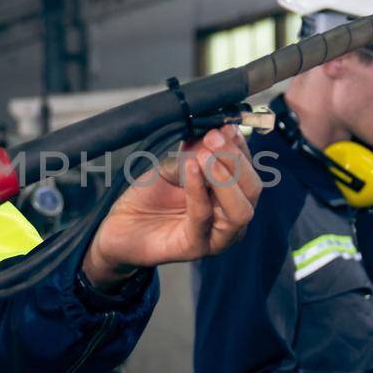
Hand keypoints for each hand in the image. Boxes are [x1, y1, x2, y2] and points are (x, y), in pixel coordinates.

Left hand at [81, 127, 260, 289]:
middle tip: (213, 137)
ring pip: (240, 210)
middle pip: (252, 189)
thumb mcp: (173, 166)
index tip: (226, 126)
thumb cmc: (149, 198)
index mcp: (230, 196)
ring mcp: (217, 236)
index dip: (240, 147)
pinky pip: (203, 216)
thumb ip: (193, 153)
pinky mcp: (196, 247)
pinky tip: (190, 168)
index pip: (248, 170)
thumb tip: (214, 133)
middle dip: (234, 159)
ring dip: (224, 177)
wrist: (119, 226)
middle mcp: (230, 217)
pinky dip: (198, 189)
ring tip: (205, 154)